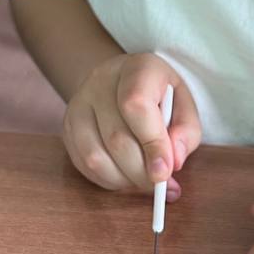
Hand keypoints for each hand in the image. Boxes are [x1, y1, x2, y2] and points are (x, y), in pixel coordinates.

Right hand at [63, 53, 201, 197]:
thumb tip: (172, 163)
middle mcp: (100, 81)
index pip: (137, 106)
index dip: (152, 144)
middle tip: (160, 185)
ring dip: (123, 180)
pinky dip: (107, 180)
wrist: (124, 80)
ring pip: (95, 156)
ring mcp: (79, 103)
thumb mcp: (184, 105)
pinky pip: (83, 165)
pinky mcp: (68, 125)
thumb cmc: (160, 95)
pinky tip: (125, 177)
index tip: (165, 172)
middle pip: (116, 138)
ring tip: (143, 182)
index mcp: (137, 68)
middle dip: (141, 171)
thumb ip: (186, 132)